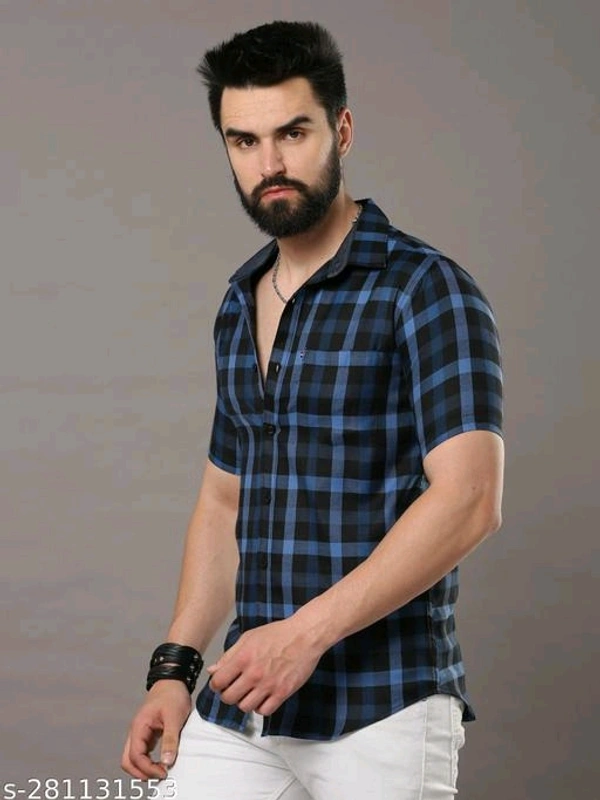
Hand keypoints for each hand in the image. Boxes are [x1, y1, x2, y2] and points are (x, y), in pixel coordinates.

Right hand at [121, 681, 191, 779]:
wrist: (173, 681)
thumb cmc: (172, 695)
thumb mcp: (174, 717)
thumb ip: (170, 740)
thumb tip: (167, 762)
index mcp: (139, 727)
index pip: (136, 756)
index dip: (148, 768)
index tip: (164, 773)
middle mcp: (136, 731)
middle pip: (128, 760)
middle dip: (141, 772)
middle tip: (160, 776)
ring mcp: (140, 733)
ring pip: (133, 758)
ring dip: (144, 768)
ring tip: (161, 772)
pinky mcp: (147, 734)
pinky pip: (142, 753)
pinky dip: (148, 762)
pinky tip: (161, 763)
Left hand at [206, 617, 322, 715]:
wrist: (304, 636)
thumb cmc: (278, 634)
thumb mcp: (248, 637)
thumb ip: (229, 655)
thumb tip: (213, 670)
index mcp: (243, 657)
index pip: (218, 682)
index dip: (216, 685)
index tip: (220, 684)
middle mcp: (254, 673)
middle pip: (229, 698)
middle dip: (228, 695)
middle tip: (234, 689)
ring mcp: (269, 685)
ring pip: (245, 707)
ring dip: (244, 702)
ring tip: (249, 693)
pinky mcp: (283, 692)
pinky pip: (264, 711)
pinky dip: (261, 707)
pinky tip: (263, 697)